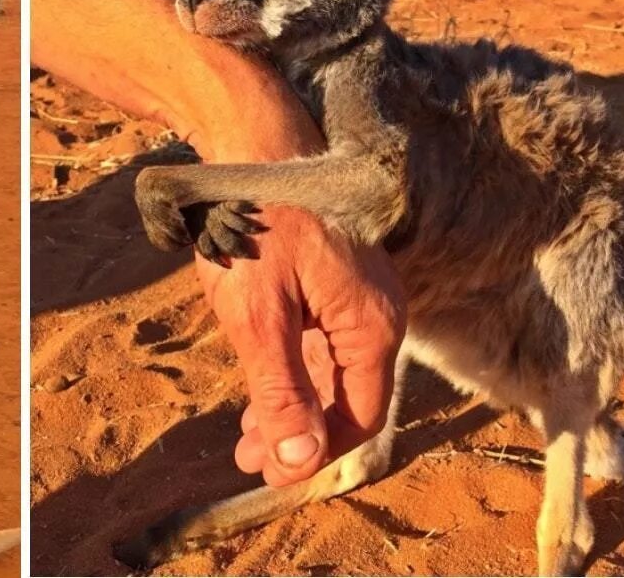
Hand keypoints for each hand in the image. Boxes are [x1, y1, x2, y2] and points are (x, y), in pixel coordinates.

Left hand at [195, 206, 403, 487]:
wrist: (250, 149)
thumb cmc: (253, 226)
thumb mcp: (259, 316)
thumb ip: (282, 391)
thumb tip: (298, 465)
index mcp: (372, 325)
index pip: (359, 415)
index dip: (316, 453)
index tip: (270, 474)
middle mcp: (377, 315)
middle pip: (348, 398)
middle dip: (300, 436)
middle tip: (248, 461)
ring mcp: (358, 299)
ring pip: (333, 374)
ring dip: (293, 409)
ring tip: (246, 441)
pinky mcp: (334, 287)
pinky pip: (323, 345)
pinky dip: (293, 373)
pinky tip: (261, 393)